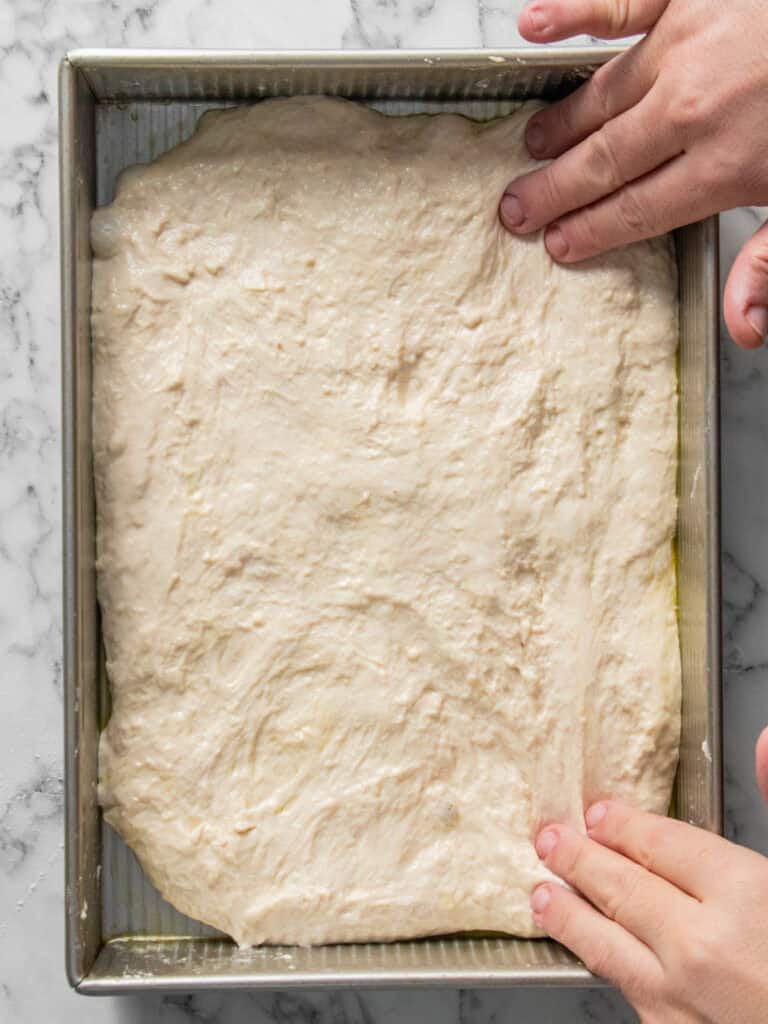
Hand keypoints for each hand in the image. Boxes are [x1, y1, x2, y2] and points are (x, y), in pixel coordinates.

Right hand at [499, 0, 767, 348]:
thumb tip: (745, 326)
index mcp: (725, 164)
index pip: (638, 210)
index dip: (592, 232)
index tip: (557, 246)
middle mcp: (692, 109)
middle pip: (605, 162)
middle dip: (553, 193)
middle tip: (514, 210)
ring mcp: (685, 43)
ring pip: (603, 97)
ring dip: (561, 127)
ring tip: (531, 150)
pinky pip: (617, 3)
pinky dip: (572, 13)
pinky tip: (533, 24)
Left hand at [530, 726, 767, 1022]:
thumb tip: (762, 745)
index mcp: (745, 895)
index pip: (662, 846)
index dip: (625, 825)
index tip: (600, 813)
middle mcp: (704, 946)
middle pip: (623, 888)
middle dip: (580, 859)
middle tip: (549, 839)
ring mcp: (684, 999)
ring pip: (608, 946)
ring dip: (570, 915)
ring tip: (542, 894)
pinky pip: (627, 989)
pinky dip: (601, 963)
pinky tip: (590, 951)